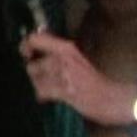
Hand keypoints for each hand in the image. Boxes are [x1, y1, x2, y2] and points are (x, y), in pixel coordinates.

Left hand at [21, 31, 136, 125]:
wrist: (112, 97)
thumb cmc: (93, 78)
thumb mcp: (75, 58)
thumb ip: (55, 50)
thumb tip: (33, 40)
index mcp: (66, 48)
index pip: (34, 39)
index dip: (25, 46)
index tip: (26, 54)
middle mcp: (62, 58)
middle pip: (31, 65)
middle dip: (34, 74)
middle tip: (43, 79)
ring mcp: (62, 74)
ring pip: (35, 80)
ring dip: (39, 85)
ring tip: (50, 88)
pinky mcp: (63, 90)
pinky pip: (41, 91)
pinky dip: (42, 95)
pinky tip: (50, 96)